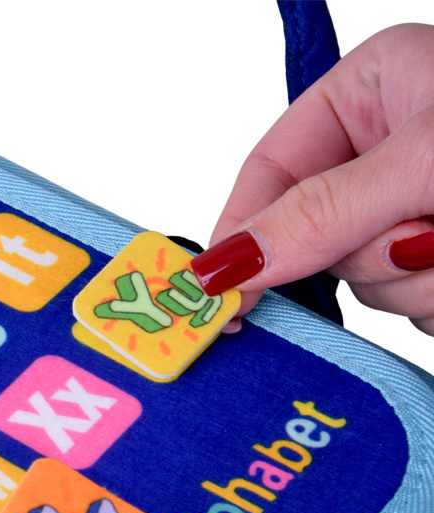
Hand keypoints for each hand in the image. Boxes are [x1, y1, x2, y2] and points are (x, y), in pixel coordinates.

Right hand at [190, 24, 433, 335]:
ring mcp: (413, 206)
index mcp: (369, 92)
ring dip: (412, 282)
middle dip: (361, 256)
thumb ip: (323, 212)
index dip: (243, 233)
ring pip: (363, 278)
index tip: (218, 292)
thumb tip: (228, 265)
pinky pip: (406, 302)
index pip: (269, 170)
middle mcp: (386, 148)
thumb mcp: (422, 161)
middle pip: (313, 236)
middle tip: (410, 246)